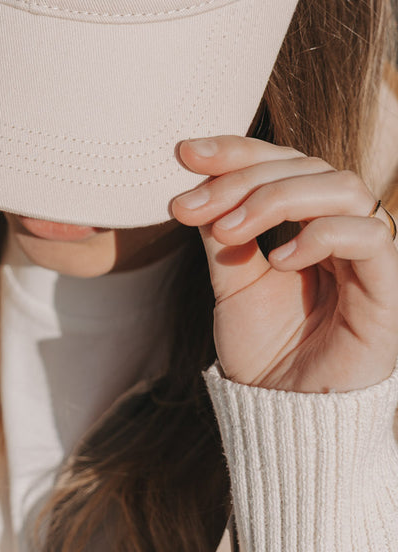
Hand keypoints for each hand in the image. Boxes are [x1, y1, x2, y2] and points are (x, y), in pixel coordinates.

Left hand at [171, 135, 397, 392]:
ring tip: (229, 232)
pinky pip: (371, 237)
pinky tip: (279, 261)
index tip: (184, 153)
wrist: (282, 412)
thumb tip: (195, 177)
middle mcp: (341, 229)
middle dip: (242, 177)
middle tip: (191, 207)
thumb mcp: (228, 275)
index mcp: (306, 220)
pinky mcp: (387, 292)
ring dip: (276, 199)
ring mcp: (368, 257)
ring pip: (342, 186)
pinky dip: (320, 236)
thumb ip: (221, 226)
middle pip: (307, 165)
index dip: (236, 149)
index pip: (281, 161)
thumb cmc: (262, 345)